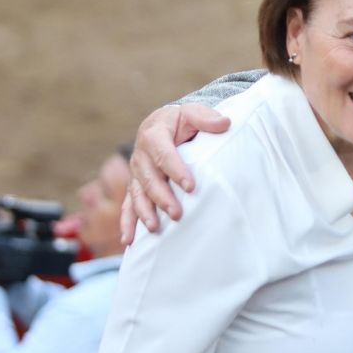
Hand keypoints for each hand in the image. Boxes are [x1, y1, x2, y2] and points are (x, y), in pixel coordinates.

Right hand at [120, 104, 229, 243]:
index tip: (191, 186)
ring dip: (145, 212)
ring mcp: (135, 173)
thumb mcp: (192, 112)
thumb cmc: (181, 120)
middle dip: (162, 198)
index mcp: (153, 135)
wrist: (161, 124)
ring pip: (137, 195)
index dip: (176, 170)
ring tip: (155, 228)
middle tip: (177, 214)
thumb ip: (206, 118)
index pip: (164, 154)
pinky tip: (129, 240)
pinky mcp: (135, 186)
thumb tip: (225, 123)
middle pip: (150, 179)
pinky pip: (128, 205)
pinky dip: (127, 223)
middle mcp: (140, 156)